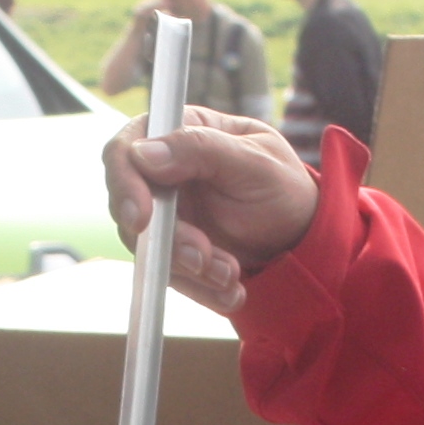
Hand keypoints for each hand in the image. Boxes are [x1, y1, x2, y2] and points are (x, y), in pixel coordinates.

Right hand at [105, 108, 315, 315]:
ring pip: (147, 246)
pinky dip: (198, 289)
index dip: (124, 183)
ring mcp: (164, 214)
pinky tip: (231, 291)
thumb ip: (202, 149)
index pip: (126, 149)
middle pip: (128, 205)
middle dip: (166, 240)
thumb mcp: (255, 161)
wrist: (300, 235)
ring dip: (187, 269)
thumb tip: (143, 153)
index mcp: (180, 133)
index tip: (140, 219)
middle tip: (202, 259)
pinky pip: (167, 273)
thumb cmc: (283, 186)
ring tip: (230, 273)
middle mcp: (163, 173)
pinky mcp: (171, 250)